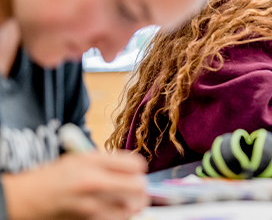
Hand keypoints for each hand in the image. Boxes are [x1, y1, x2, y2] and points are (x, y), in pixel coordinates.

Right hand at [3, 151, 148, 219]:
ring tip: (127, 200)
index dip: (139, 169)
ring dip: (132, 205)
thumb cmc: (56, 176)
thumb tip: (135, 170)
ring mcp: (91, 205)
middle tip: (138, 188)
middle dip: (141, 188)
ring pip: (130, 208)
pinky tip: (115, 210)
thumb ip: (109, 162)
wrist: (29, 198)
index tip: (136, 171)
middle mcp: (94, 182)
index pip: (134, 164)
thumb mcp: (81, 158)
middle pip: (138, 187)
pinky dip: (120, 216)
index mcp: (93, 162)